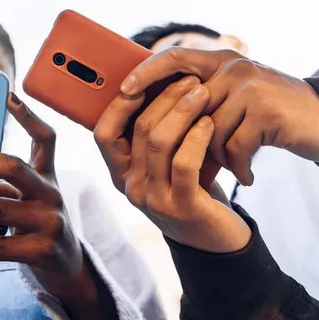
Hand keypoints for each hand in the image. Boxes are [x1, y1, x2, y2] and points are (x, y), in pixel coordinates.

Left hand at [0, 95, 117, 319]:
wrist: (66, 267)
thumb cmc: (34, 224)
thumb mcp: (29, 196)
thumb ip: (3, 180)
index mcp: (47, 175)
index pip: (46, 138)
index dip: (29, 116)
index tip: (9, 95)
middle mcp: (52, 193)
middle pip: (13, 167)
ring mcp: (50, 222)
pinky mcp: (42, 251)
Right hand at [95, 77, 250, 252]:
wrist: (215, 239)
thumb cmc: (189, 189)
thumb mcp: (162, 164)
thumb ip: (151, 136)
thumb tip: (152, 83)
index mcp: (119, 173)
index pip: (103, 133)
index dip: (119, 104)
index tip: (143, 80)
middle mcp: (130, 187)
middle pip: (139, 129)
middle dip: (165, 97)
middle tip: (189, 79)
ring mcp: (153, 199)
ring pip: (159, 142)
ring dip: (183, 111)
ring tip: (202, 93)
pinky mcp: (181, 208)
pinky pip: (184, 163)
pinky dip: (197, 136)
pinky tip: (209, 122)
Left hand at [120, 48, 318, 184]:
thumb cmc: (268, 115)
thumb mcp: (233, 97)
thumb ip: (200, 98)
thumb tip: (150, 116)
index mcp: (219, 60)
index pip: (173, 57)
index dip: (146, 72)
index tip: (125, 91)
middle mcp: (233, 67)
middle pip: (187, 106)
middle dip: (186, 138)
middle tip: (189, 161)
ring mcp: (250, 87)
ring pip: (209, 130)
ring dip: (216, 156)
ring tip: (228, 166)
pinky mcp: (266, 111)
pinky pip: (234, 145)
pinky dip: (238, 166)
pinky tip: (245, 175)